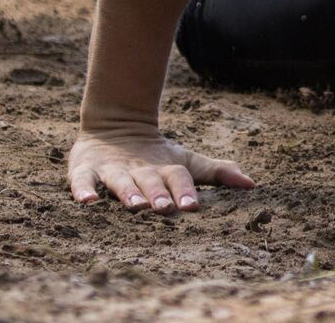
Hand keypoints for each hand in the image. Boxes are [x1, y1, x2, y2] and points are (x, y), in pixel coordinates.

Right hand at [68, 125, 253, 212]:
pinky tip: (87, 202)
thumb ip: (217, 173)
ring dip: (128, 193)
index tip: (193, 206)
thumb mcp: (187, 163)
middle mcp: (140, 170)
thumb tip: (252, 184)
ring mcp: (112, 169)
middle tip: (165, 208)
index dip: (186, 191)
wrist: (117, 125)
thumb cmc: (158, 157)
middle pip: (150, 181)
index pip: (178, 179)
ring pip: (120, 182)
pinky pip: (82, 181)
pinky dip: (84, 189)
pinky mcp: (86, 169)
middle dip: (158, 195)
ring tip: (135, 206)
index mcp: (165, 169)